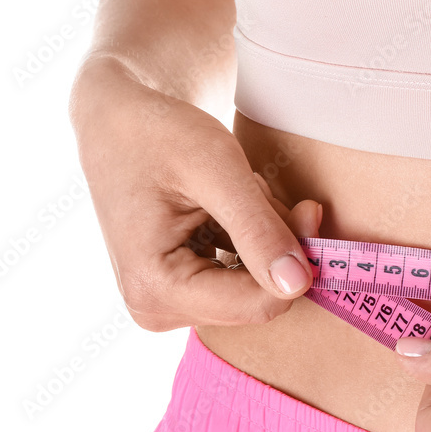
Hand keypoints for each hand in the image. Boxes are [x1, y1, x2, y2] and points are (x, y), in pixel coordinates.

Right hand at [70, 57, 319, 329]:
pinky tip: (223, 208)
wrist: (119, 121)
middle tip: (258, 190)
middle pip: (258, 298)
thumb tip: (299, 285)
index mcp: (155, 288)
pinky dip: (249, 242)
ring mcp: (166, 305)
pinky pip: (242, 279)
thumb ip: (259, 229)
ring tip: (231, 194)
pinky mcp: (179, 294)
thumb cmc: (159, 133)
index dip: (296, 261)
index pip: (258, 304)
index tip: (310, 209)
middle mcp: (155, 310)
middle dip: (271, 243)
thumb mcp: (217, 170)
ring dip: (260, 238)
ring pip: (256, 287)